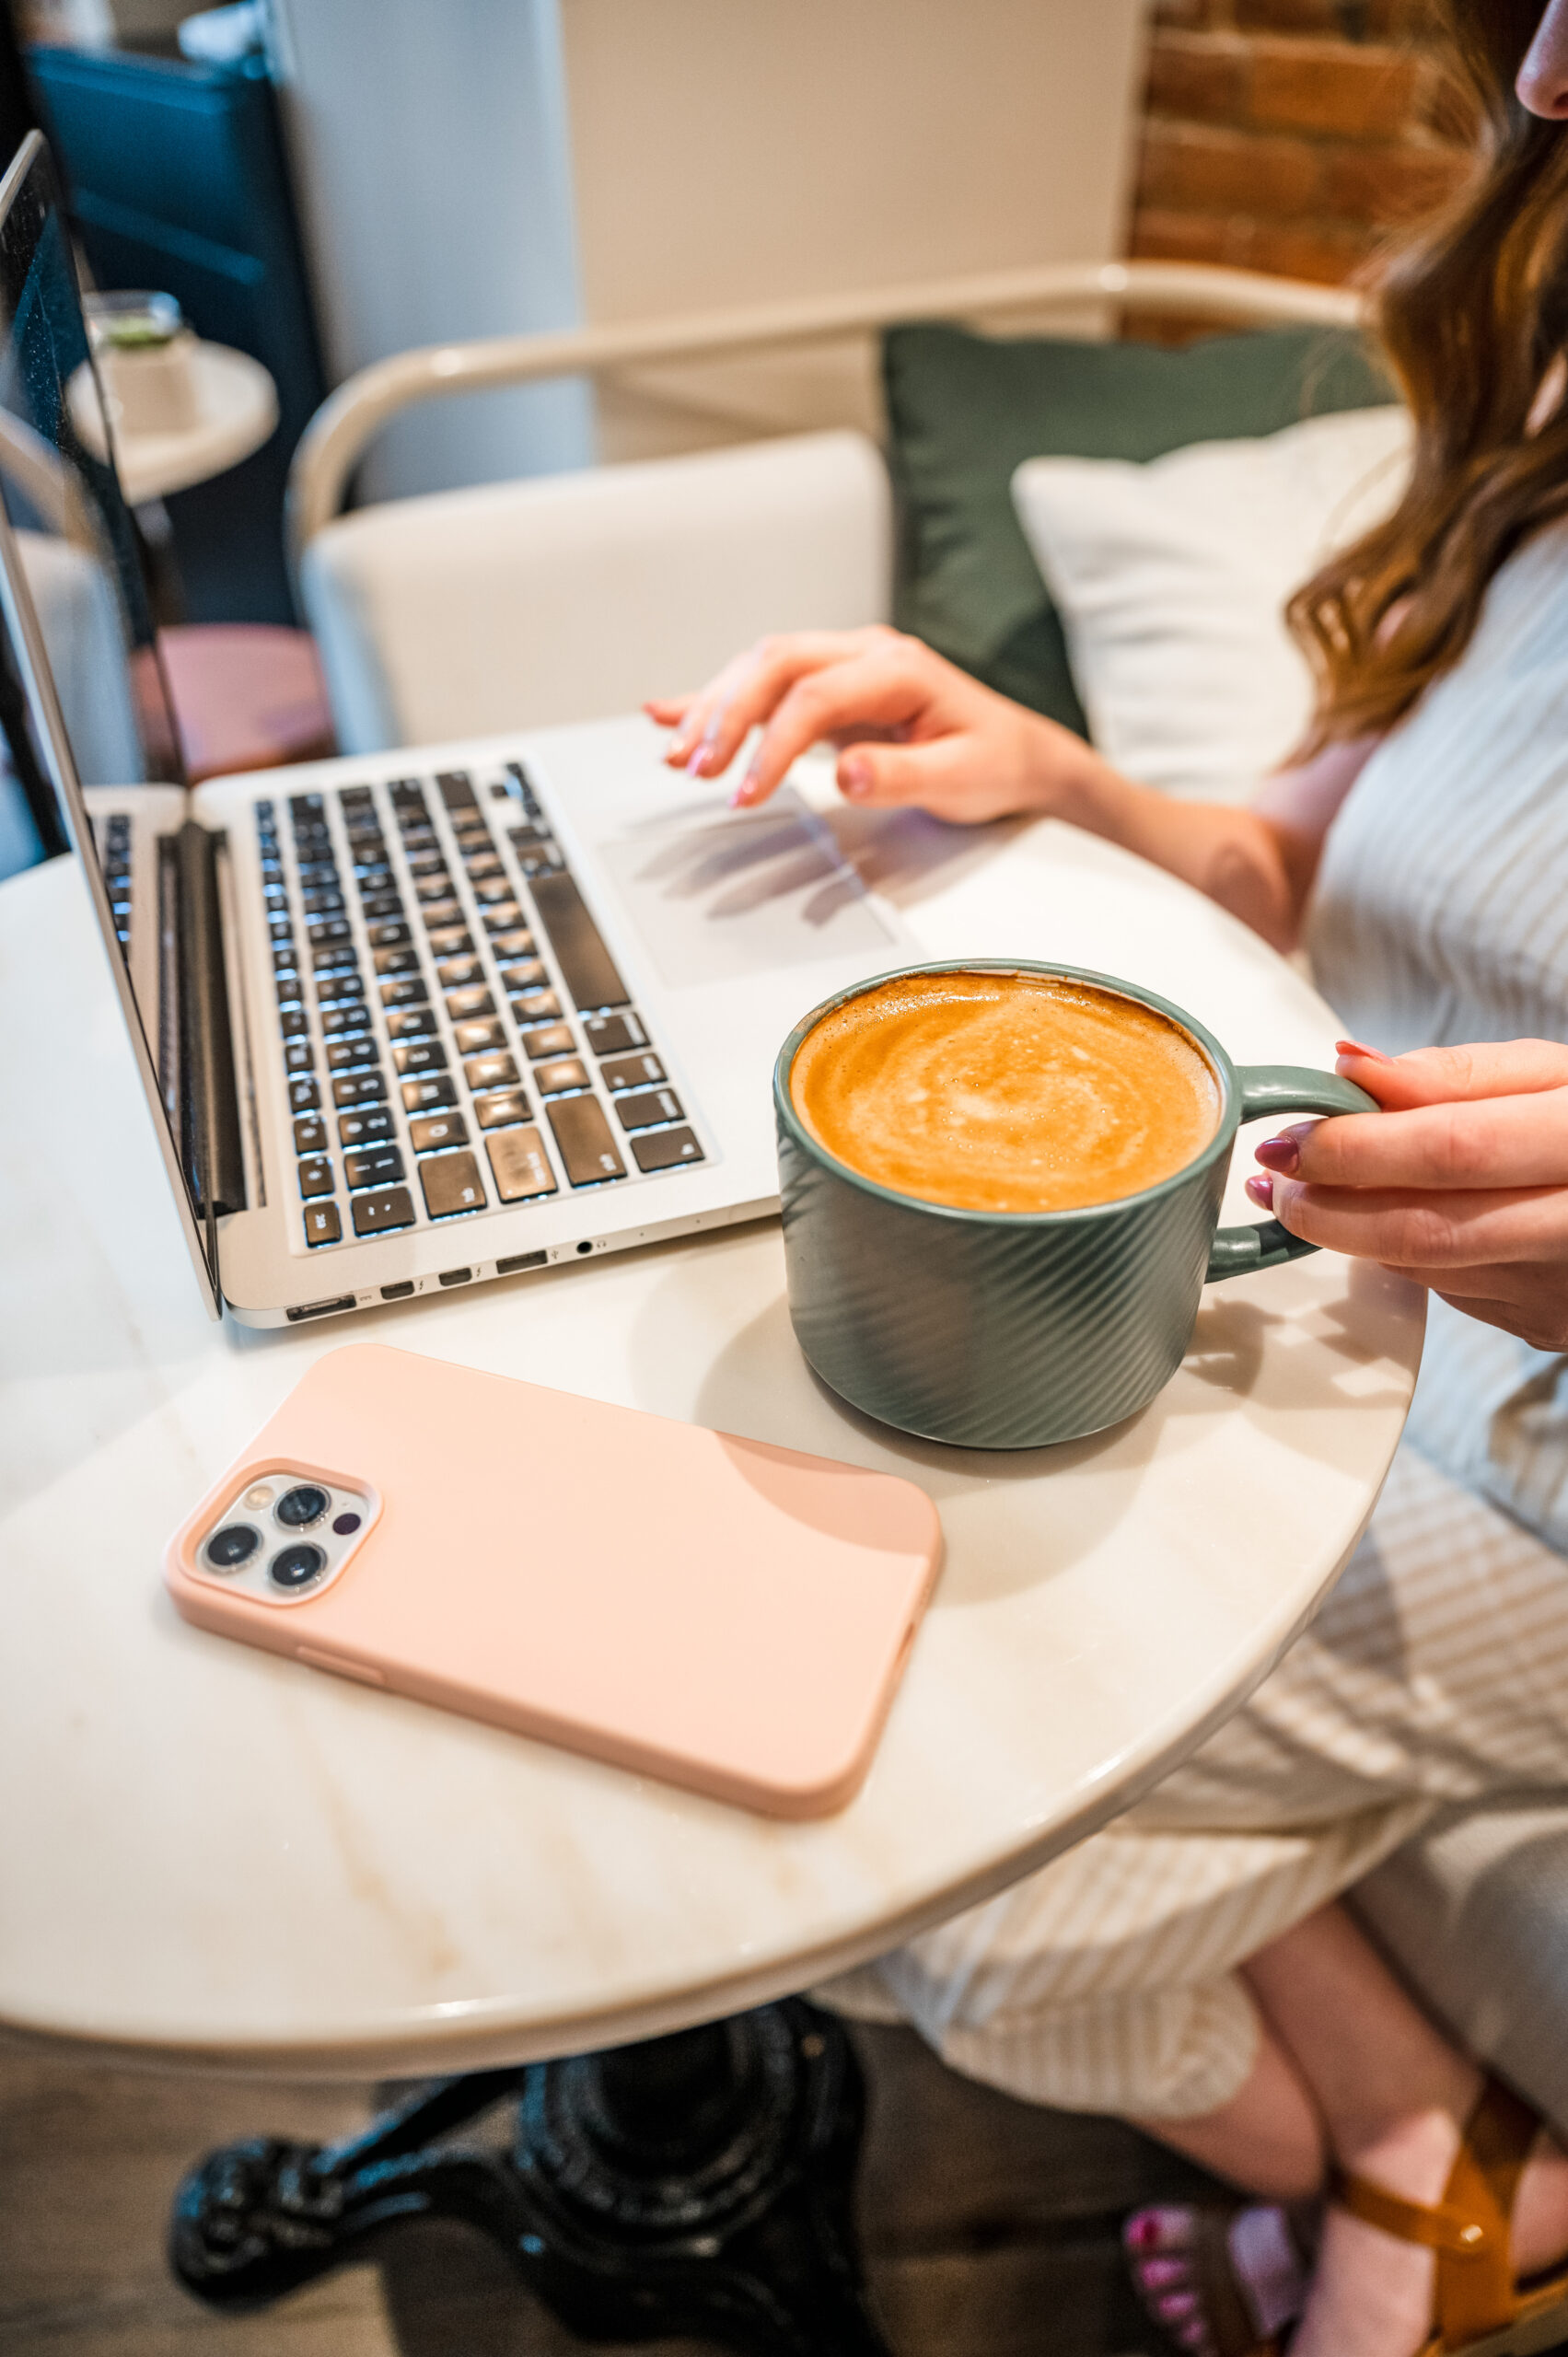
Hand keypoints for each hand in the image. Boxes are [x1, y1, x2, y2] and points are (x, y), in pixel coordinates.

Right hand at [645, 626, 1088, 824]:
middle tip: (697, 770)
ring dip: (714, 708)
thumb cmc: (995, 764)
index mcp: (897, 668)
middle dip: (726, 715)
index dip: (771, 744)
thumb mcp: (959, 779)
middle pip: (774, 664)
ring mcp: (845, 665)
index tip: (747, 794)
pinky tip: (671, 713)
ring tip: (677, 756)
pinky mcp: (832, 688)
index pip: (813, 695)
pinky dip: (718, 699)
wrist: (1019, 755)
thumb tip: (847, 772)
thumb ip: (902, 776)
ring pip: (761, 669)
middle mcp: (865, 653)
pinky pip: (766, 685)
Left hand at [1246, 1040, 1567, 1348]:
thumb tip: (1349, 1068)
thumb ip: (1453, 1075)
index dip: (1359, 1147)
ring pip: (1430, 1268)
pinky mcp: (1549, 1328)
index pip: (1453, 1149)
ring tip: (1303, 1196)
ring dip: (1351, 1234)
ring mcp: (1567, 1291)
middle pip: (1429, 1227)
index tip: (1292, 1138)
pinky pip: (1452, 1290)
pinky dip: (1407, 1256)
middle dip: (1332, 1208)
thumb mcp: (1557, 1075)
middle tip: (1275, 1183)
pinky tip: (1389, 1223)